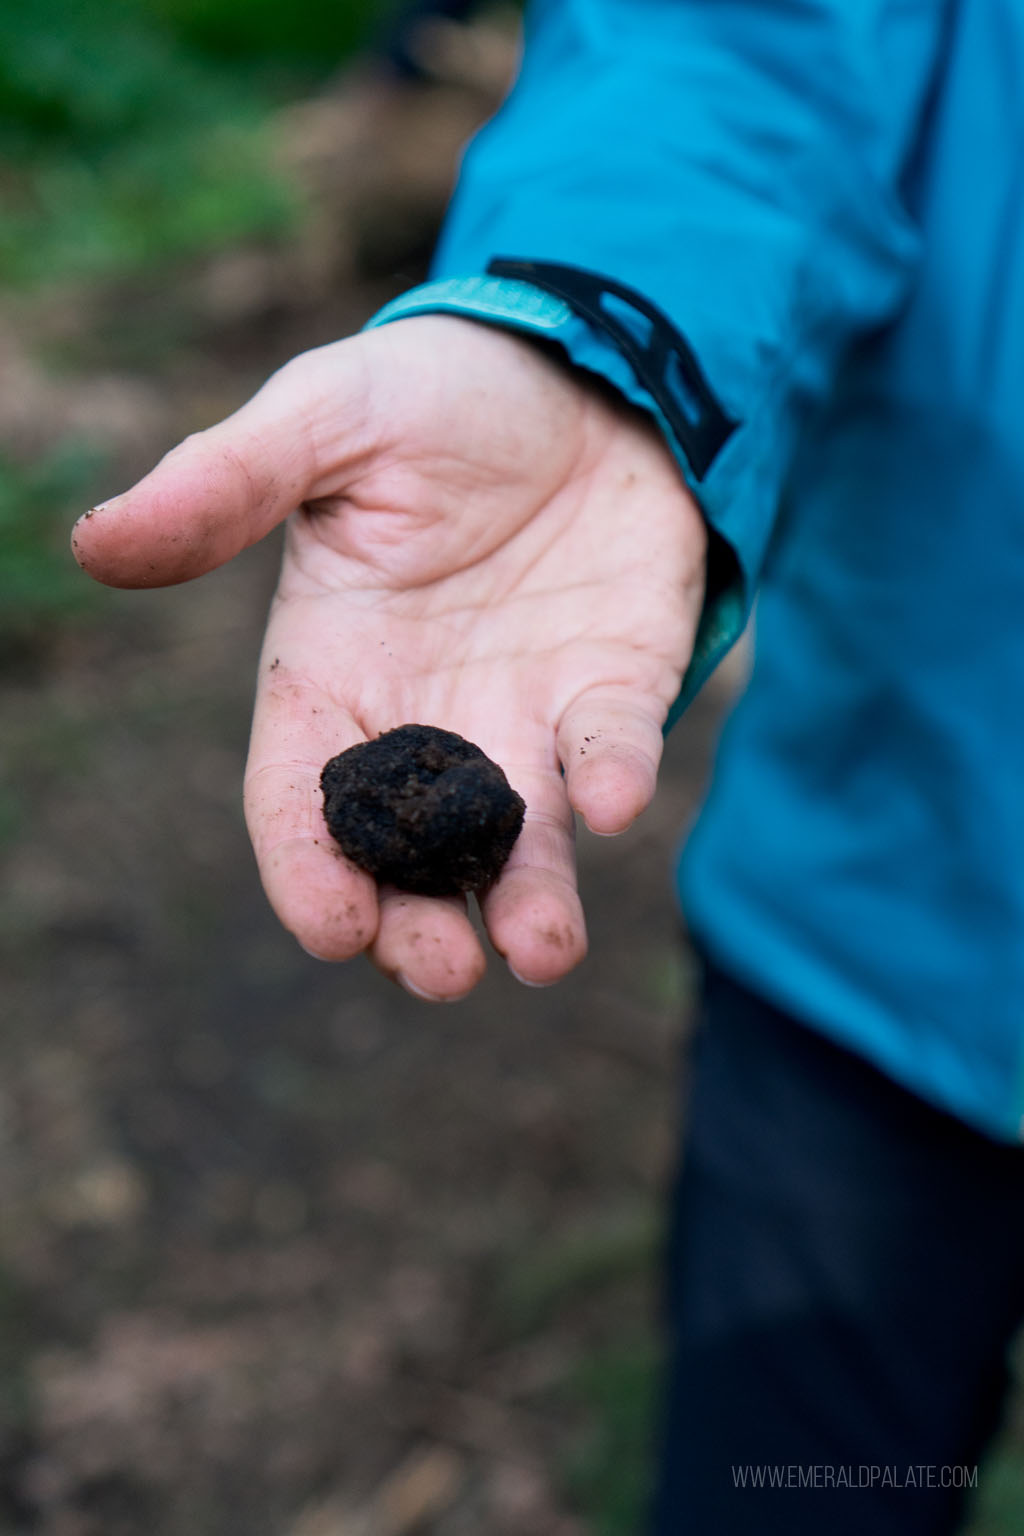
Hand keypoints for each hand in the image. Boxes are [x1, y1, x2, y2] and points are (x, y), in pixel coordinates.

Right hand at [72, 317, 706, 998]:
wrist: (573, 370)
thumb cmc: (430, 398)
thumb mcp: (321, 421)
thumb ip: (225, 486)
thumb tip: (97, 544)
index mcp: (332, 669)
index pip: (302, 793)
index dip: (308, 864)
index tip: (331, 928)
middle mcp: (425, 716)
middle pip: (409, 850)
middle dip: (421, 920)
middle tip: (440, 970)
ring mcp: (523, 714)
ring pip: (519, 839)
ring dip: (528, 900)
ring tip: (539, 951)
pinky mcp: (613, 688)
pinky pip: (610, 748)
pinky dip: (610, 778)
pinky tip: (609, 804)